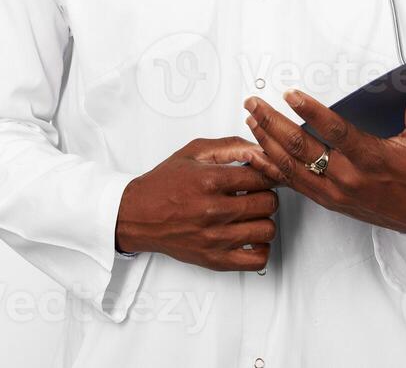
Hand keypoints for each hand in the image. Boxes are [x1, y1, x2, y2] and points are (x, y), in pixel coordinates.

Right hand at [114, 137, 279, 271]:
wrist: (137, 216)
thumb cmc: (163, 185)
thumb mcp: (193, 153)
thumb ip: (229, 146)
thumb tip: (258, 149)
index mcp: (209, 181)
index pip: (261, 177)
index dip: (267, 174)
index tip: (264, 175)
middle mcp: (213, 211)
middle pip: (268, 203)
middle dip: (266, 194)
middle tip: (256, 193)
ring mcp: (215, 238)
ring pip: (267, 229)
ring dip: (264, 219)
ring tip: (251, 214)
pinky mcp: (215, 260)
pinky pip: (257, 259)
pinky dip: (261, 247)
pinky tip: (250, 236)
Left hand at [244, 89, 405, 234]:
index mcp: (370, 158)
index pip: (335, 132)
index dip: (311, 112)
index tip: (291, 95)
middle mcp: (347, 177)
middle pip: (302, 148)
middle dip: (273, 123)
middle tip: (254, 103)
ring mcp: (333, 191)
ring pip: (291, 167)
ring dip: (267, 142)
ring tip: (251, 120)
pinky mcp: (327, 200)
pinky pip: (293, 184)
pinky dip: (272, 168)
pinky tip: (257, 154)